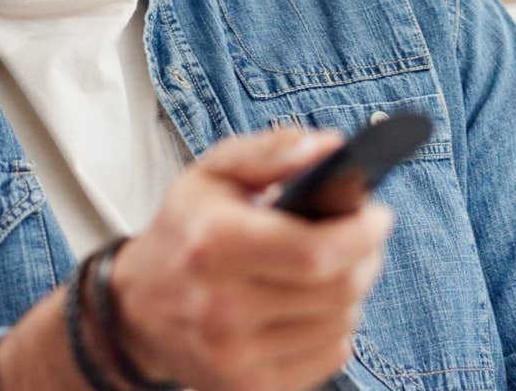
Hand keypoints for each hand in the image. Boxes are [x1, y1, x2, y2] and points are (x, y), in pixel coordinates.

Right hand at [108, 128, 393, 390]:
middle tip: (364, 239)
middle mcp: (222, 307)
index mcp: (214, 245)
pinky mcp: (250, 387)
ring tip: (332, 271)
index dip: (362, 233)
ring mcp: (236, 356)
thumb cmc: (185, 232)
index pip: (316, 250)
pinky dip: (335, 329)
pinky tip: (312, 307)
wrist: (137, 309)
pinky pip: (329, 357)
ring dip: (351, 294)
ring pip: (340, 324)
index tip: (379, 215)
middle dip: (366, 259)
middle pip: (338, 290)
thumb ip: (271, 151)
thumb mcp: (212, 174)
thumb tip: (333, 148)